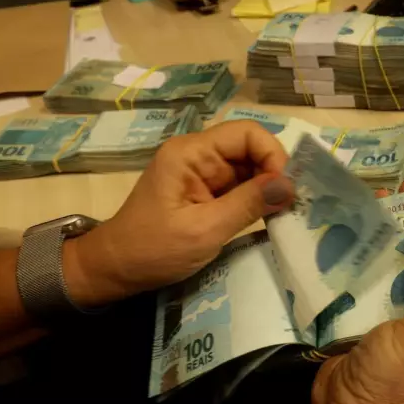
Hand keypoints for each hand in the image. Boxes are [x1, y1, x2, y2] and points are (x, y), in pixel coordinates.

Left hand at [63, 121, 294, 306]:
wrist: (114, 270)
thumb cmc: (152, 250)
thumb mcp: (204, 231)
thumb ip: (247, 205)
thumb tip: (289, 186)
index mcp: (191, 153)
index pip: (246, 133)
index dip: (272, 155)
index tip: (284, 190)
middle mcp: (198, 155)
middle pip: (250, 148)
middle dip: (273, 173)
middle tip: (288, 206)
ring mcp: (202, 173)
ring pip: (249, 168)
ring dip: (267, 188)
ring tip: (282, 214)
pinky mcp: (206, 191)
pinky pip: (240, 186)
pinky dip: (256, 199)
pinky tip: (267, 217)